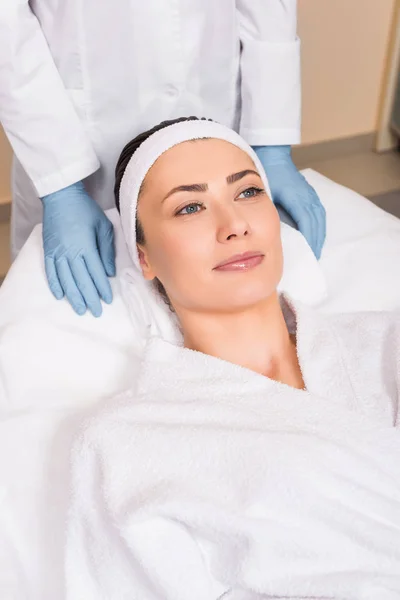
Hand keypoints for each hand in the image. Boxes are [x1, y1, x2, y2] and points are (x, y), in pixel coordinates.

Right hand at [41, 181, 115, 315]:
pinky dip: (55, 284)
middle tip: (95, 312)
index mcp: (86, 247)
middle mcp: (71, 252)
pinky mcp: (49, 250)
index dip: (102, 288)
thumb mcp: (104, 226)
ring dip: (73, 296)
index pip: (96, 273)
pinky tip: (61, 295)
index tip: (107, 300)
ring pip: (66, 280)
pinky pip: (51, 271)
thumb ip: (107, 249)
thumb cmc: (86, 209)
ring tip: (80, 309)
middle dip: (89, 298)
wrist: (61, 196)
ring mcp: (58, 252)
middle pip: (81, 281)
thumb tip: (109, 272)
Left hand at [253, 145, 325, 258]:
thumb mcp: (264, 195)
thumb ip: (269, 213)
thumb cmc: (266, 173)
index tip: (306, 256)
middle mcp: (308, 196)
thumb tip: (271, 235)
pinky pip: (318, 214)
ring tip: (314, 253)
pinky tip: (314, 238)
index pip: (306, 223)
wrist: (272, 154)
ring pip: (320, 220)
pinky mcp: (311, 194)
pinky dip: (318, 228)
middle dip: (315, 243)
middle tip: (311, 261)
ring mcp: (311, 195)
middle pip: (316, 224)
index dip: (308, 241)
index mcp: (297, 197)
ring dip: (318, 237)